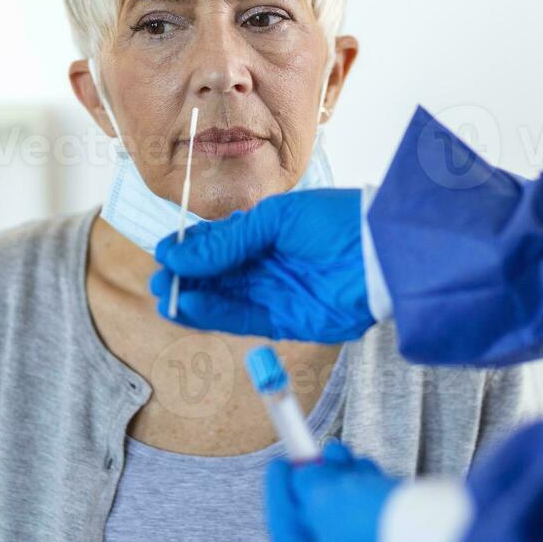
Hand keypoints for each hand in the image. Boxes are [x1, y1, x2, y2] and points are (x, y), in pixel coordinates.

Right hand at [150, 187, 374, 341]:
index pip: (221, 243)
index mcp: (268, 232)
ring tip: (166, 295)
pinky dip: (214, 315)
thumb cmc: (337, 223)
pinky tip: (190, 306)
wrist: (383, 254)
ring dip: (194, 298)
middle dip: (187, 277)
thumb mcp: (275, 220)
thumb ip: (228, 240)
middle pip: (218, 275)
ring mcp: (277, 293)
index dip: (192, 249)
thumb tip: (178, 251)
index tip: (165, 252)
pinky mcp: (285, 322)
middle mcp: (270, 264)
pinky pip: (241, 320)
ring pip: (225, 299)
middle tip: (159, 279)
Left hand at [264, 441, 424, 541]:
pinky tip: (373, 477)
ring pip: (359, 539)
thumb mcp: (329, 503)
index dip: (282, 498)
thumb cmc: (377, 541)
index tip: (280, 465)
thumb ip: (309, 487)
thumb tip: (305, 478)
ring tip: (346, 455)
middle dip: (323, 490)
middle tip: (317, 454)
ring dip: (350, 492)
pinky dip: (378, 509)